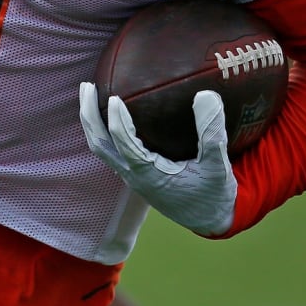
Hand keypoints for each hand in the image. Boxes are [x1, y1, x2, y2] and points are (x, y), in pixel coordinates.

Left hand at [78, 82, 236, 235]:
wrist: (210, 219)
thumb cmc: (214, 193)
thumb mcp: (218, 166)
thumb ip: (212, 132)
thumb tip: (205, 94)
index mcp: (150, 175)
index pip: (124, 144)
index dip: (117, 121)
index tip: (114, 97)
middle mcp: (134, 176)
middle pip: (100, 144)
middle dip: (89, 116)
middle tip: (87, 86)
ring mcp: (131, 176)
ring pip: (101, 147)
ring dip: (91, 121)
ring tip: (88, 92)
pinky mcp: (134, 173)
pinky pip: (110, 149)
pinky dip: (103, 129)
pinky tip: (108, 111)